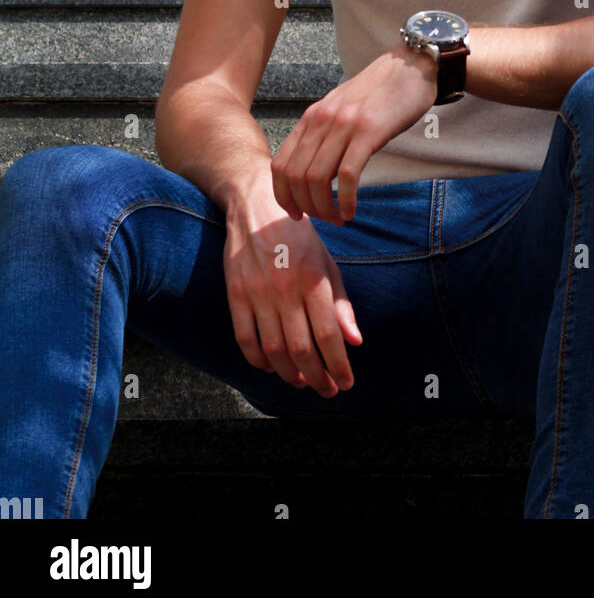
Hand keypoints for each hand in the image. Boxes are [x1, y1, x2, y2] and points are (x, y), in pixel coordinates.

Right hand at [224, 171, 362, 398]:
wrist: (256, 206)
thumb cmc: (299, 237)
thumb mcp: (326, 262)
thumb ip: (340, 303)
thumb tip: (355, 341)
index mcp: (313, 279)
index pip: (328, 335)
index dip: (338, 366)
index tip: (346, 383)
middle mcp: (285, 289)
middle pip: (301, 349)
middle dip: (317, 378)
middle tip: (327, 390)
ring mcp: (257, 293)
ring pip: (273, 350)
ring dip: (289, 374)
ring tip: (303, 382)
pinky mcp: (235, 294)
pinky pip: (245, 339)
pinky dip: (258, 361)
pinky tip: (271, 367)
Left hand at [271, 43, 437, 223]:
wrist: (410, 65)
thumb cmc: (379, 92)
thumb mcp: (341, 108)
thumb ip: (325, 133)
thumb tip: (314, 170)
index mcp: (311, 117)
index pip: (280, 164)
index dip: (283, 196)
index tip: (297, 213)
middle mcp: (321, 120)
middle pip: (295, 177)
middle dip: (305, 207)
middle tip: (323, 219)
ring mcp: (344, 124)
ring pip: (316, 179)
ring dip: (324, 208)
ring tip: (338, 218)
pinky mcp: (368, 131)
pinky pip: (347, 175)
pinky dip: (346, 200)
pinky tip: (351, 211)